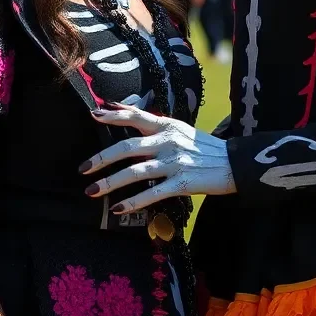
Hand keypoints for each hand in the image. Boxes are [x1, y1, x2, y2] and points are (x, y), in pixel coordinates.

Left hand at [81, 104, 235, 212]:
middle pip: (128, 146)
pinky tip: (118, 209)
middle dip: (102, 159)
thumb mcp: (177, 127)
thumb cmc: (201, 146)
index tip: (93, 115)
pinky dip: (133, 202)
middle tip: (83, 169)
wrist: (233, 163)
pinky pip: (152, 193)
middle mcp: (168, 141)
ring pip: (136, 172)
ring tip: (92, 191)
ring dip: (111, 182)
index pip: (136, 116)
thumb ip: (149, 121)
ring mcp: (174, 162)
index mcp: (166, 125)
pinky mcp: (182, 183)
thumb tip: (118, 106)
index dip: (114, 115)